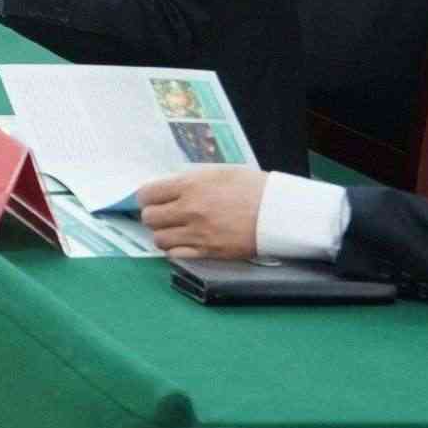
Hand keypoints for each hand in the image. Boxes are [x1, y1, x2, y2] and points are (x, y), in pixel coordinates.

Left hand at [133, 166, 269, 259]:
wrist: (280, 212)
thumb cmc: (252, 188)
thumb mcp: (218, 172)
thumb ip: (190, 180)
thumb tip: (168, 187)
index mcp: (190, 186)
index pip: (147, 194)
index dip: (147, 197)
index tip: (152, 199)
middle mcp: (190, 210)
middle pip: (149, 218)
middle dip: (154, 216)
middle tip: (164, 215)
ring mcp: (199, 233)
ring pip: (159, 239)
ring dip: (163, 234)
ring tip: (175, 230)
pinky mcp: (210, 253)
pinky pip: (176, 255)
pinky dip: (176, 250)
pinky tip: (185, 243)